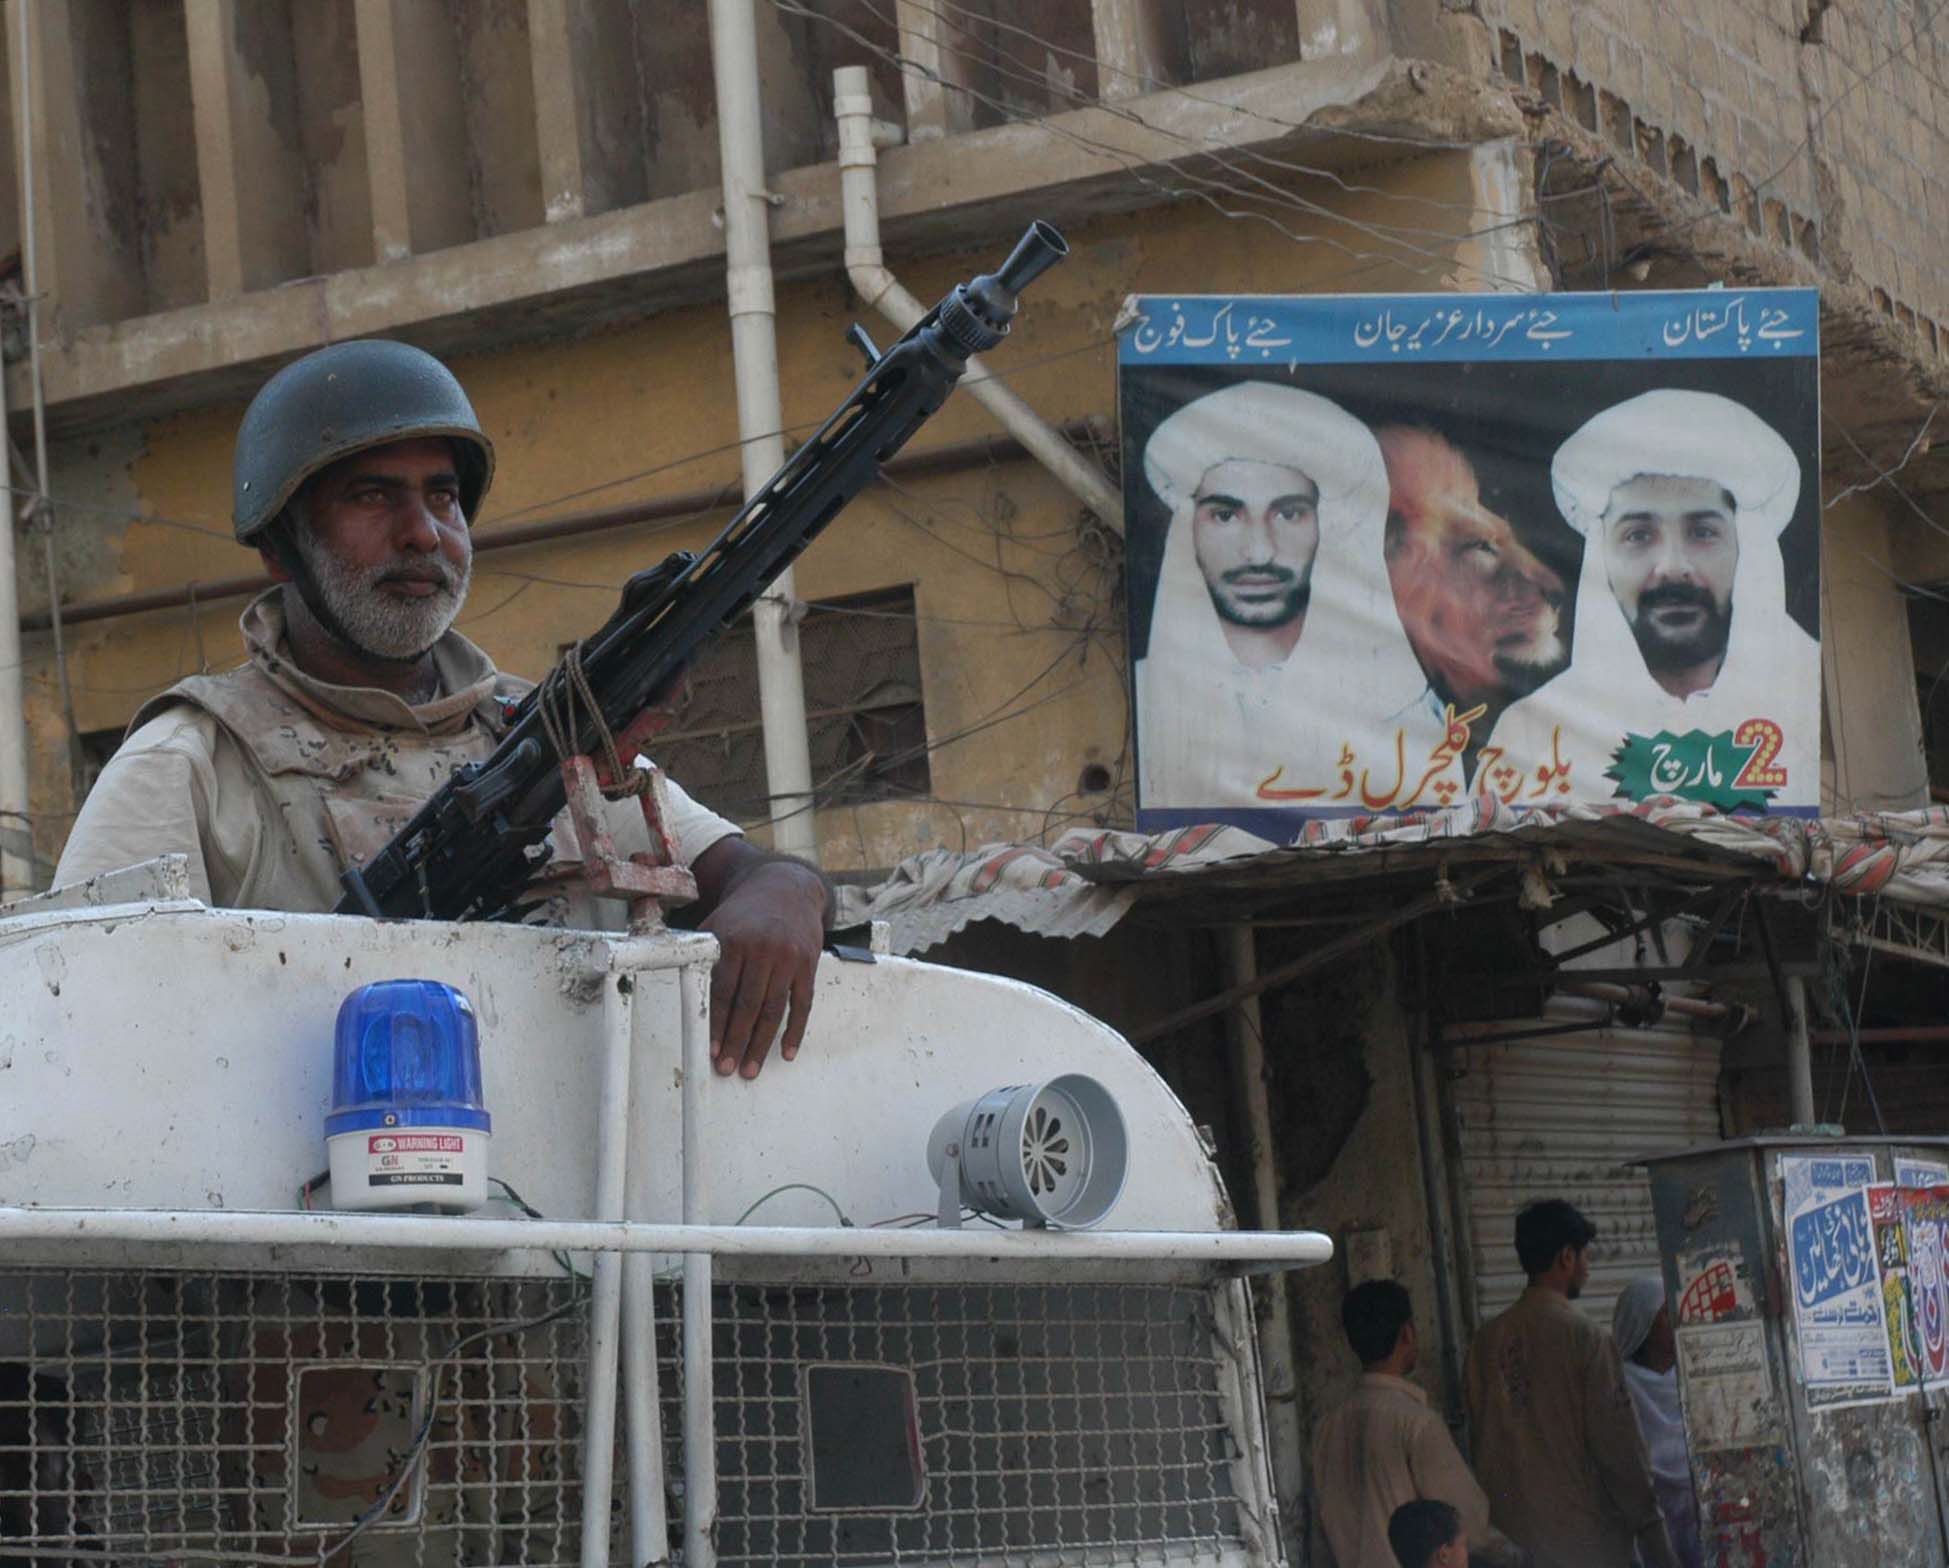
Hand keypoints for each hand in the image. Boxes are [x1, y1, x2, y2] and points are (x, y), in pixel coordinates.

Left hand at [694, 849, 827, 1078]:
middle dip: (737, 1041)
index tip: (711, 1049)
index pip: (723, 990)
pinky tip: (786, 1052)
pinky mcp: (808, 965)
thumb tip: (675, 985)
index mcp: (735, 940)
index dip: (717, 1023)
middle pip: (748, 1005)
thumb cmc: (744, 914)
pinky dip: (795, 1031)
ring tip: (751, 1068)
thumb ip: (701, 954)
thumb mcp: (717, 925)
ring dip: (762, 1043)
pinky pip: (802, 1004)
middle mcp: (763, 949)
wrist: (785, 888)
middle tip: (728, 1068)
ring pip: (774, 1009)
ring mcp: (788, 958)